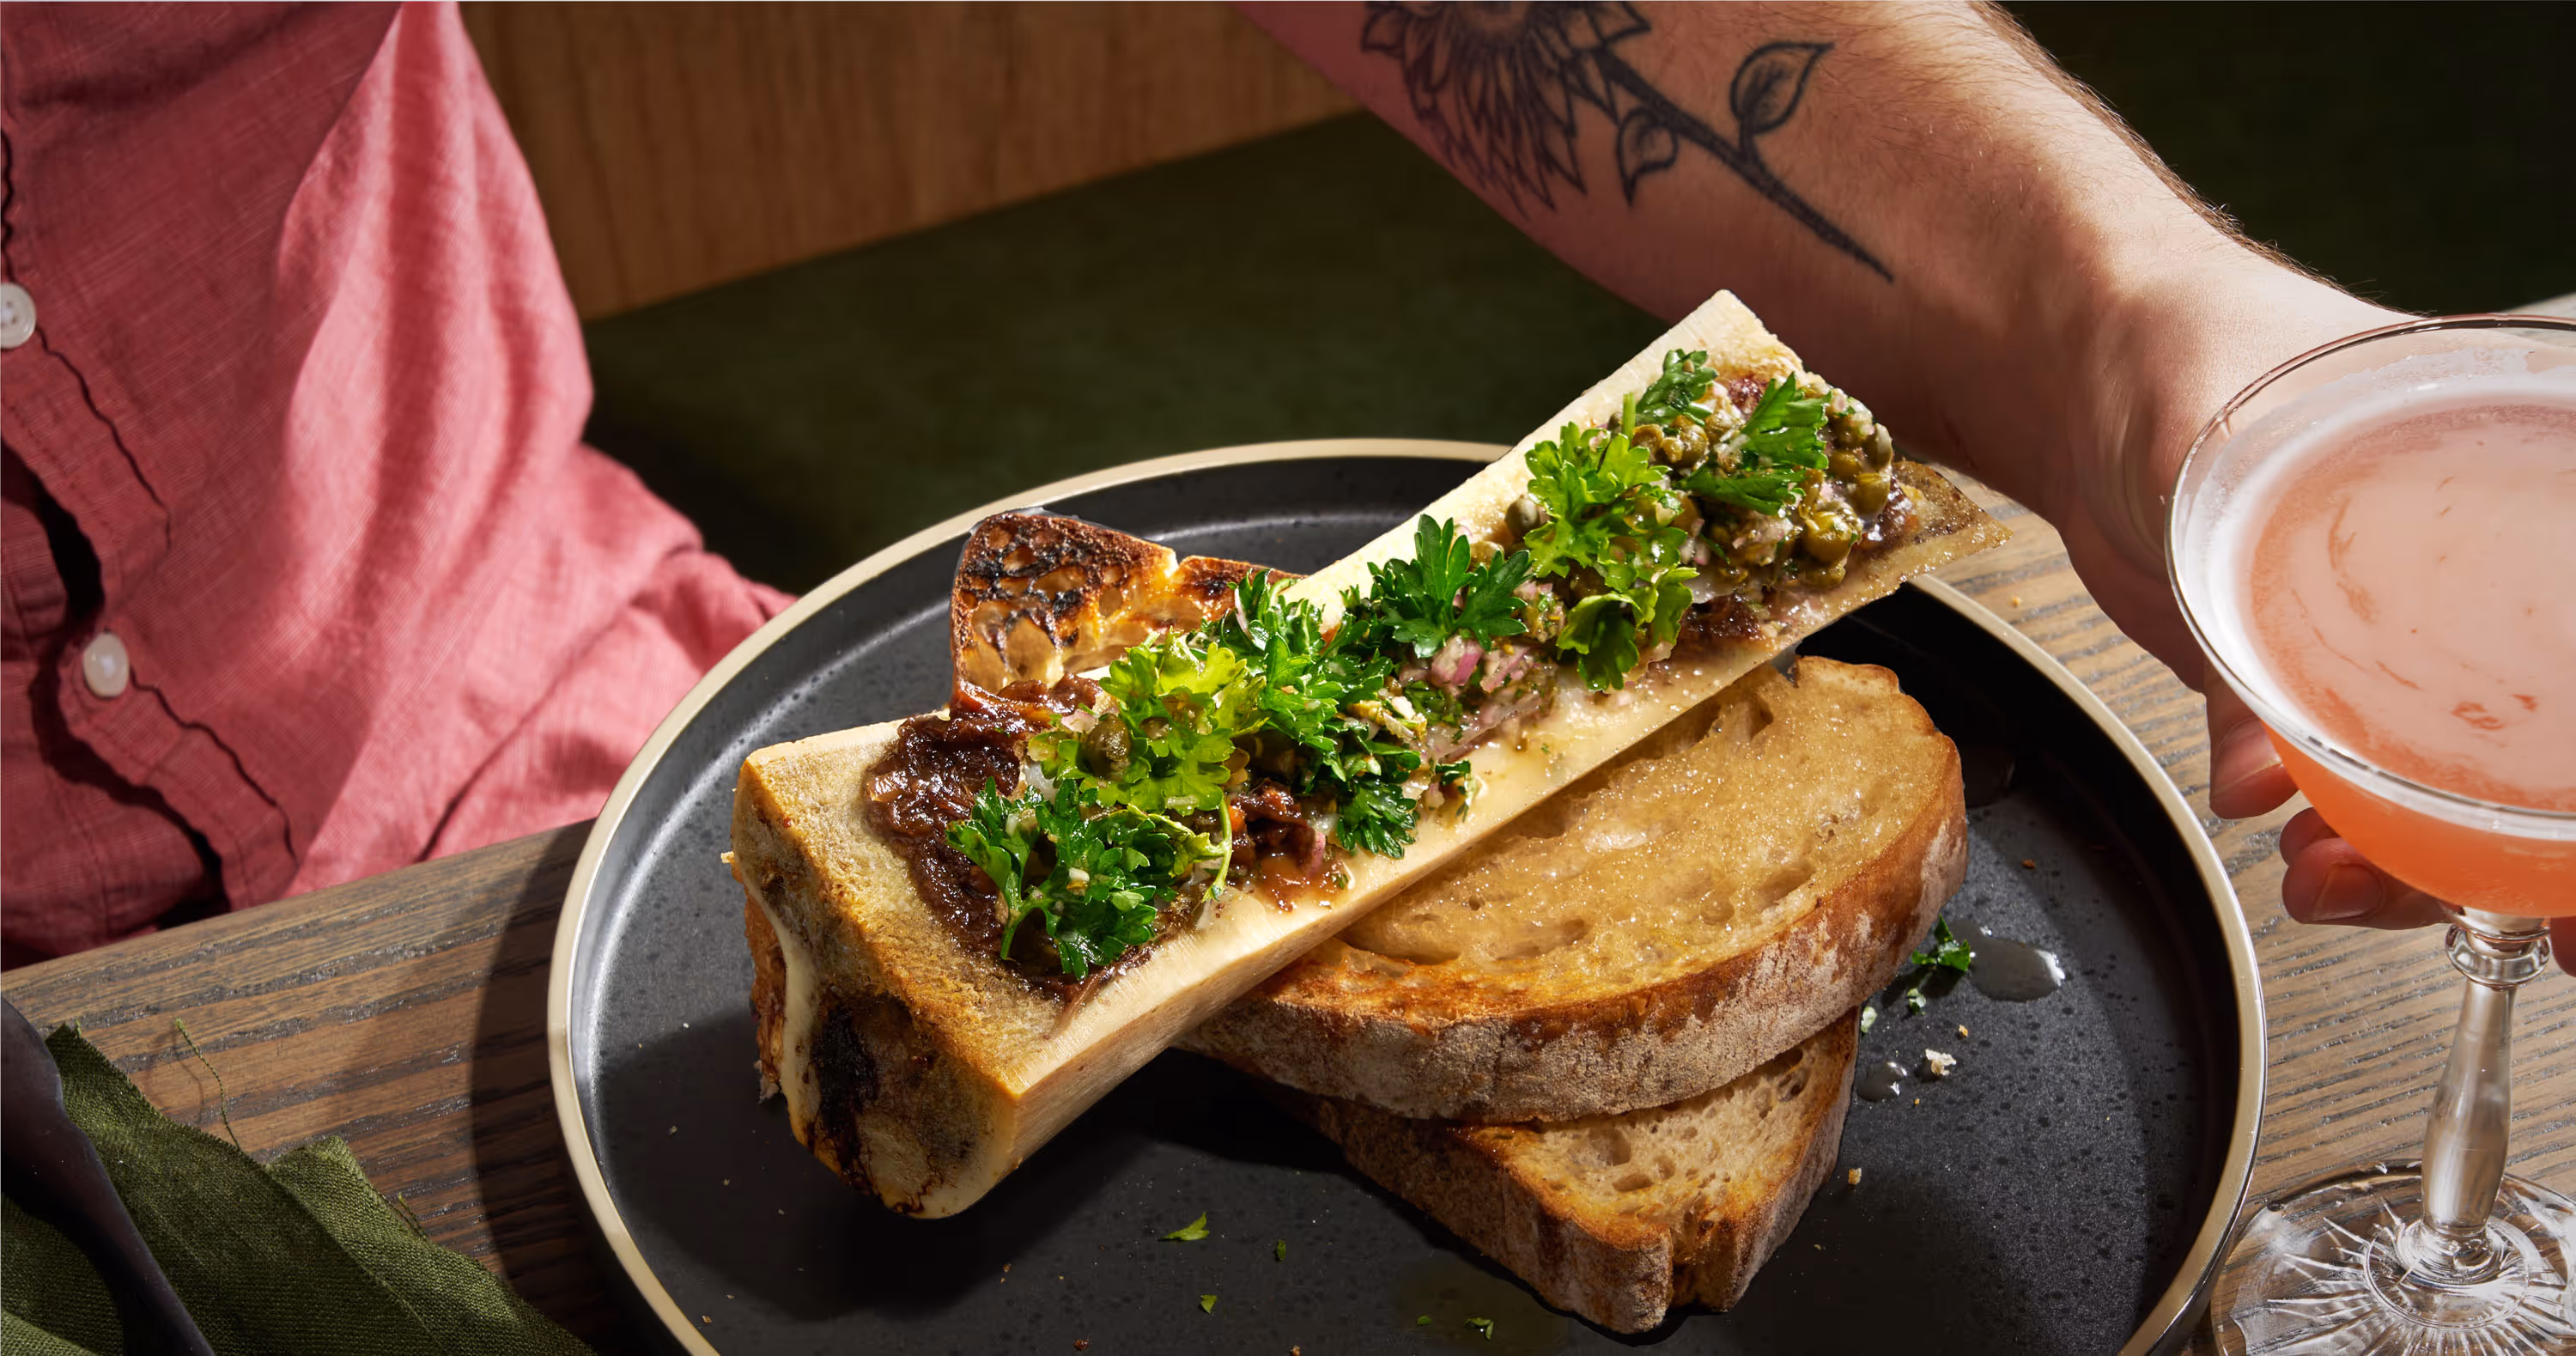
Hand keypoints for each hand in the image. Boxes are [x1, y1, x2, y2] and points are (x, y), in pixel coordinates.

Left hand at [2056, 258, 2570, 972]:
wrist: (2087, 366)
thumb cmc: (2204, 350)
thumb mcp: (2251, 454)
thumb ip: (2269, 598)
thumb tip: (2265, 766)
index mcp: (2546, 500)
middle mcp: (2501, 583)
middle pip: (2559, 761)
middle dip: (2544, 858)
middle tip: (2511, 919)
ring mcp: (2414, 645)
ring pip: (2465, 797)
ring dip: (2415, 867)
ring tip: (2331, 877)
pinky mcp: (2321, 684)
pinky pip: (2357, 789)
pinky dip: (2336, 835)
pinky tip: (2282, 826)